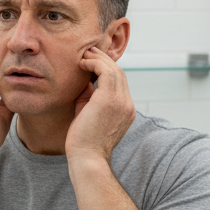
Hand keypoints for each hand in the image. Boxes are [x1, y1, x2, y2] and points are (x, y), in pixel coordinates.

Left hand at [64, 47, 135, 164]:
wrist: (86, 158)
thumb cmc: (82, 141)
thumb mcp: (88, 114)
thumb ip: (89, 96)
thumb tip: (85, 80)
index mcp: (125, 110)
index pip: (120, 83)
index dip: (107, 70)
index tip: (92, 63)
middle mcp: (127, 104)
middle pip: (119, 73)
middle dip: (103, 60)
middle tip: (88, 51)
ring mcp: (121, 102)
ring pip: (114, 70)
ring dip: (99, 59)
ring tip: (85, 54)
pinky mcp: (109, 100)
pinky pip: (106, 72)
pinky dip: (95, 64)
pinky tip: (82, 63)